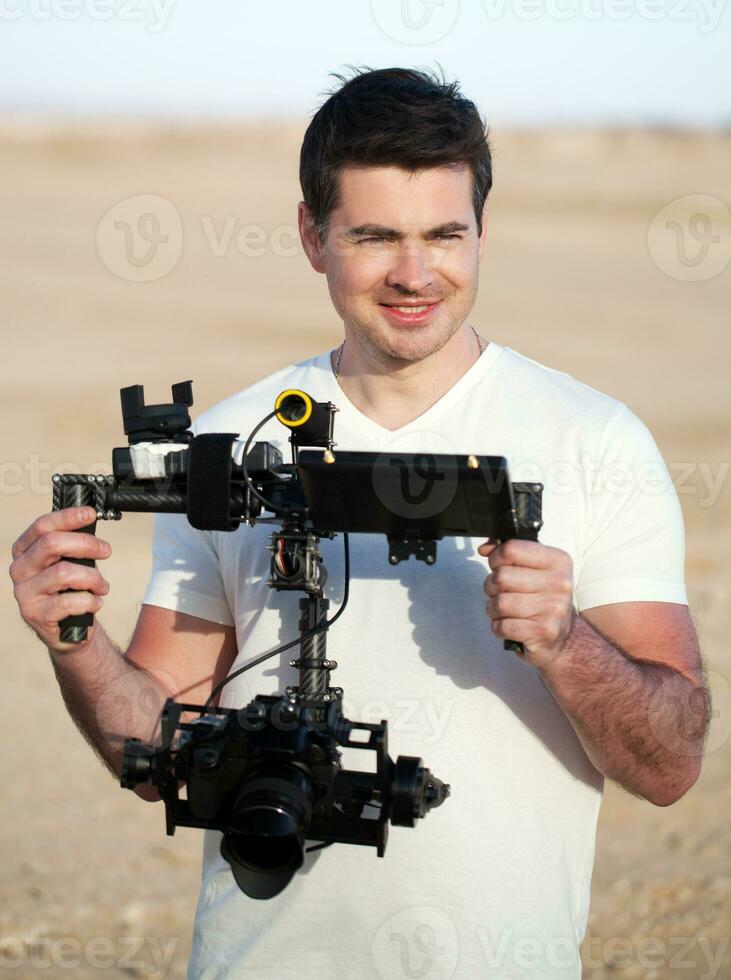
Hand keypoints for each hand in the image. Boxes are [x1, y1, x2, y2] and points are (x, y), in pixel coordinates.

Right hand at [9, 507, 111, 653]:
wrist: (68, 628)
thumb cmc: (69, 589)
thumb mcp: (68, 561)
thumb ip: (72, 543)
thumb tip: (89, 518)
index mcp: (24, 551)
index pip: (42, 526)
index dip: (68, 517)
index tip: (91, 514)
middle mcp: (20, 570)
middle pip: (52, 544)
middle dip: (86, 544)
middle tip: (105, 550)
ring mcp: (25, 593)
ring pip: (64, 572)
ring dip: (93, 578)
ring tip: (102, 586)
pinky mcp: (36, 614)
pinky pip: (70, 601)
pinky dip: (90, 601)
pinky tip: (94, 602)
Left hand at [478, 538, 575, 669]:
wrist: (562, 636)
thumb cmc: (542, 599)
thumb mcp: (533, 568)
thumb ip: (509, 553)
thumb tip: (485, 548)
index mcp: (557, 561)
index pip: (512, 549)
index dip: (496, 558)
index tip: (498, 565)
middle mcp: (559, 583)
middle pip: (501, 576)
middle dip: (492, 586)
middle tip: (501, 592)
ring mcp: (553, 608)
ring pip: (499, 603)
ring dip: (493, 609)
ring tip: (504, 611)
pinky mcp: (543, 632)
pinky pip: (502, 626)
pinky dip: (499, 627)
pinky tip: (510, 625)